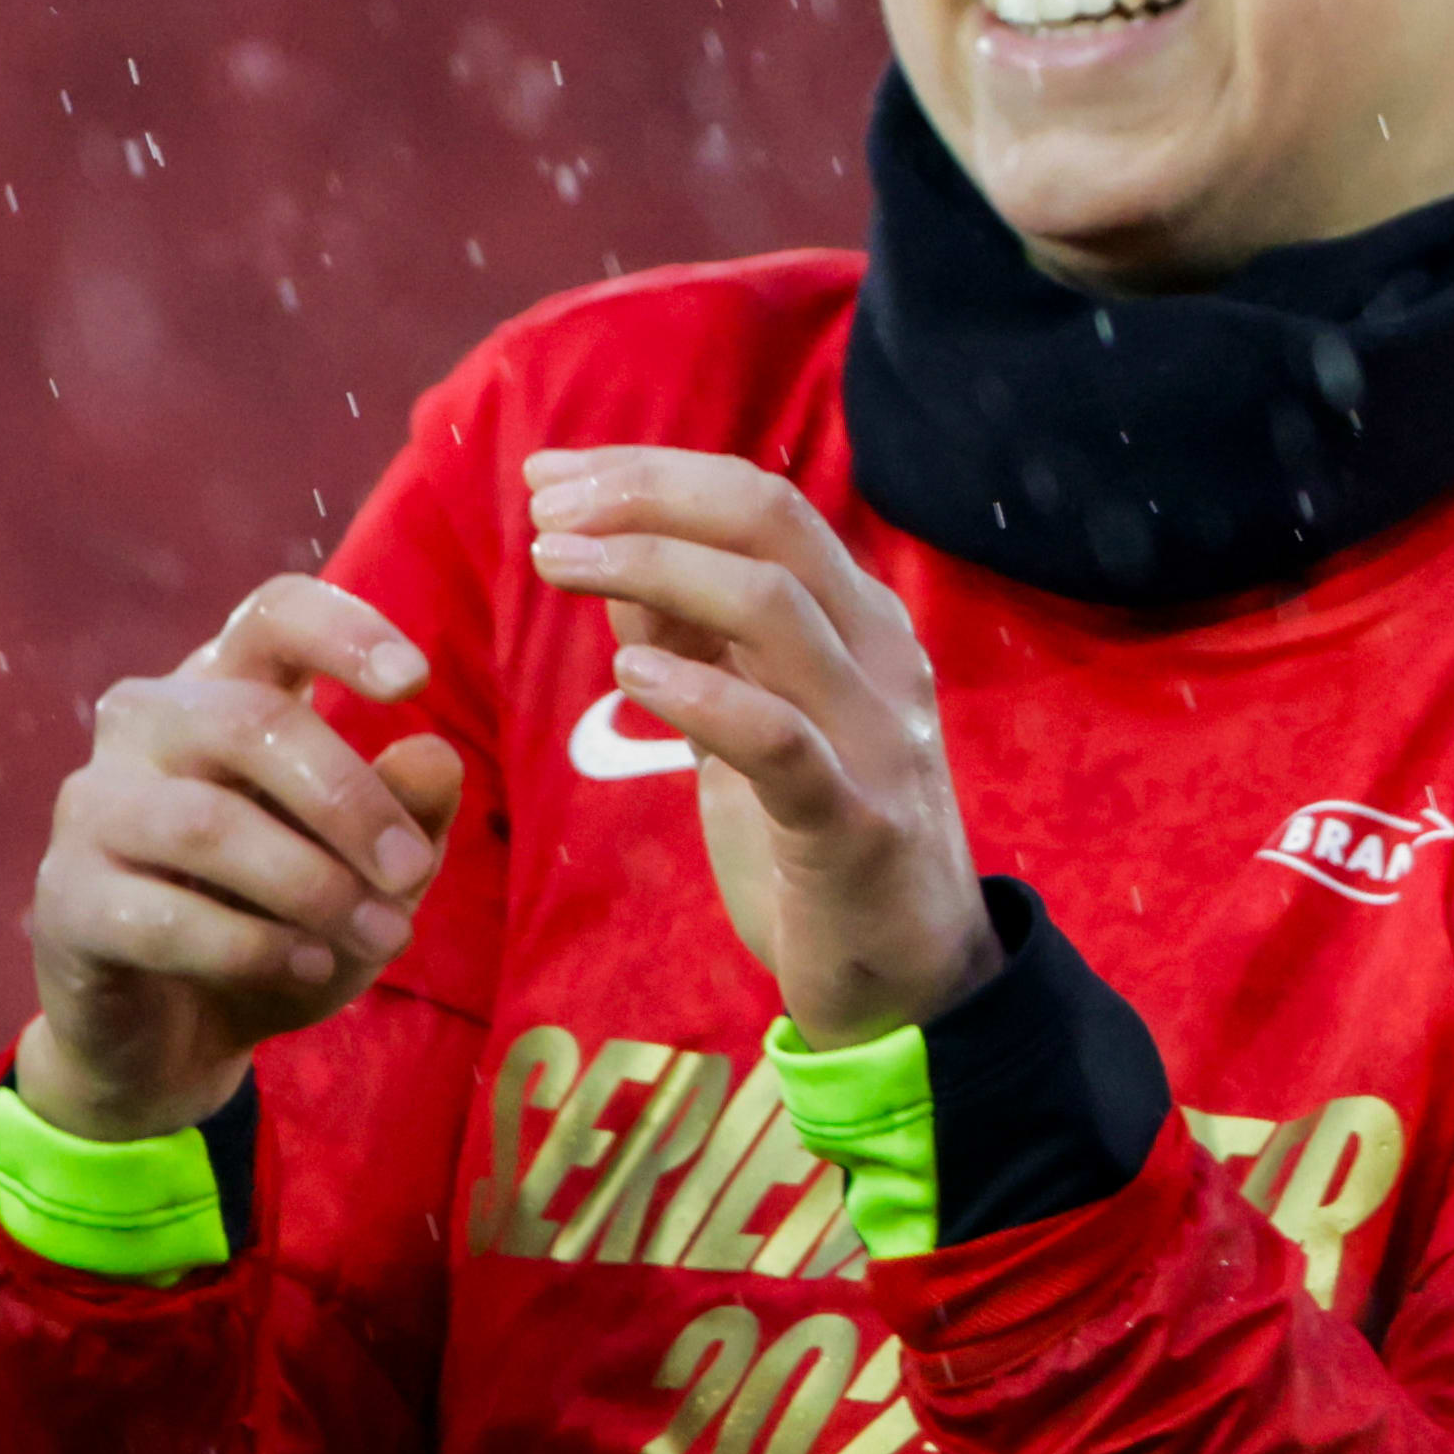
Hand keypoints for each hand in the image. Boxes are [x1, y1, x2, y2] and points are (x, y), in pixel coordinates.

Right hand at [19, 578, 462, 1141]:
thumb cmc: (290, 915)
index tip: (413, 682)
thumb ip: (410, 810)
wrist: (181, 1028)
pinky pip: (163, 916)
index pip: (274, 614)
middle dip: (350, 802)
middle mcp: (149, 726)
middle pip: (251, 722)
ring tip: (382, 936)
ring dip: (313, 888)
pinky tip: (308, 967)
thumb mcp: (374, 869)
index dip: (342, 631)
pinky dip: (253, 947)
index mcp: (231, 688)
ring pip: (206, 824)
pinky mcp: (62, 897)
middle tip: (414, 874)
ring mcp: (93, 807)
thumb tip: (432, 755)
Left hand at [523, 449, 995, 1049]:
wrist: (910, 981)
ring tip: (555, 563)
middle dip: (646, 496)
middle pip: (771, 523)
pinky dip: (701, 693)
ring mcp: (876, 736)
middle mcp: (879, 656)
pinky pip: (779, 740)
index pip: (761, 502)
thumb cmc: (818, 844)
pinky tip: (627, 670)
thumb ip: (702, 644)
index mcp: (858, 623)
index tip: (550, 474)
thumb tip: (624, 561)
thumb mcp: (750, 726)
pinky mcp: (856, 823)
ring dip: (652, 568)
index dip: (651, 472)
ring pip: (774, 609)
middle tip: (543, 508)